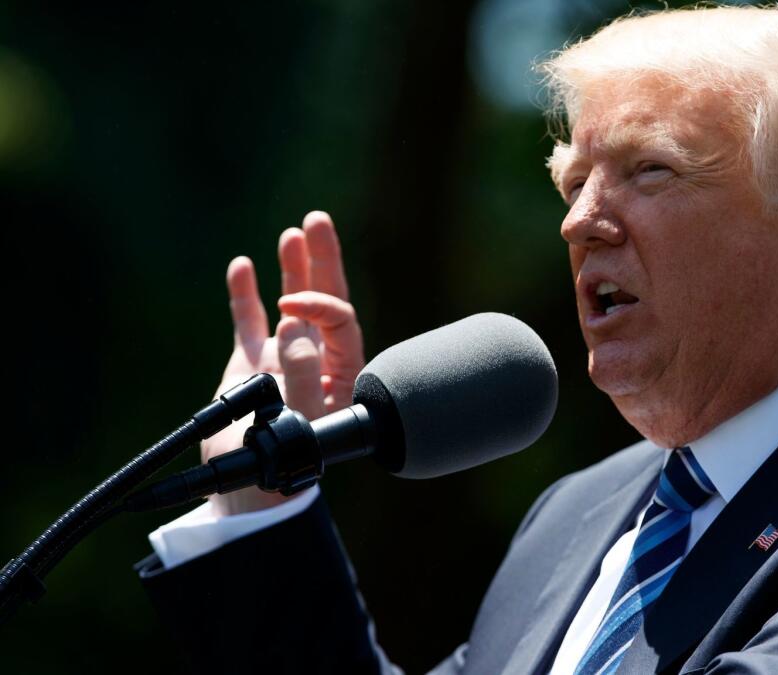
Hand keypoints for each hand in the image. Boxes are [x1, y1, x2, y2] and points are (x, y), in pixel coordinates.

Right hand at [203, 211, 364, 516]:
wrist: (248, 497)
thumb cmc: (284, 469)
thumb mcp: (299, 425)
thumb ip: (301, 379)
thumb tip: (295, 329)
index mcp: (340, 374)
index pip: (339, 322)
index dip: (318, 304)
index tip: (291, 305)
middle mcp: (316, 362)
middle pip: (325, 301)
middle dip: (321, 261)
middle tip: (317, 221)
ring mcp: (282, 362)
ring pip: (290, 306)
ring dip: (292, 270)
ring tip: (294, 233)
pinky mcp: (250, 368)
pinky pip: (249, 323)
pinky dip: (245, 296)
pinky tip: (243, 266)